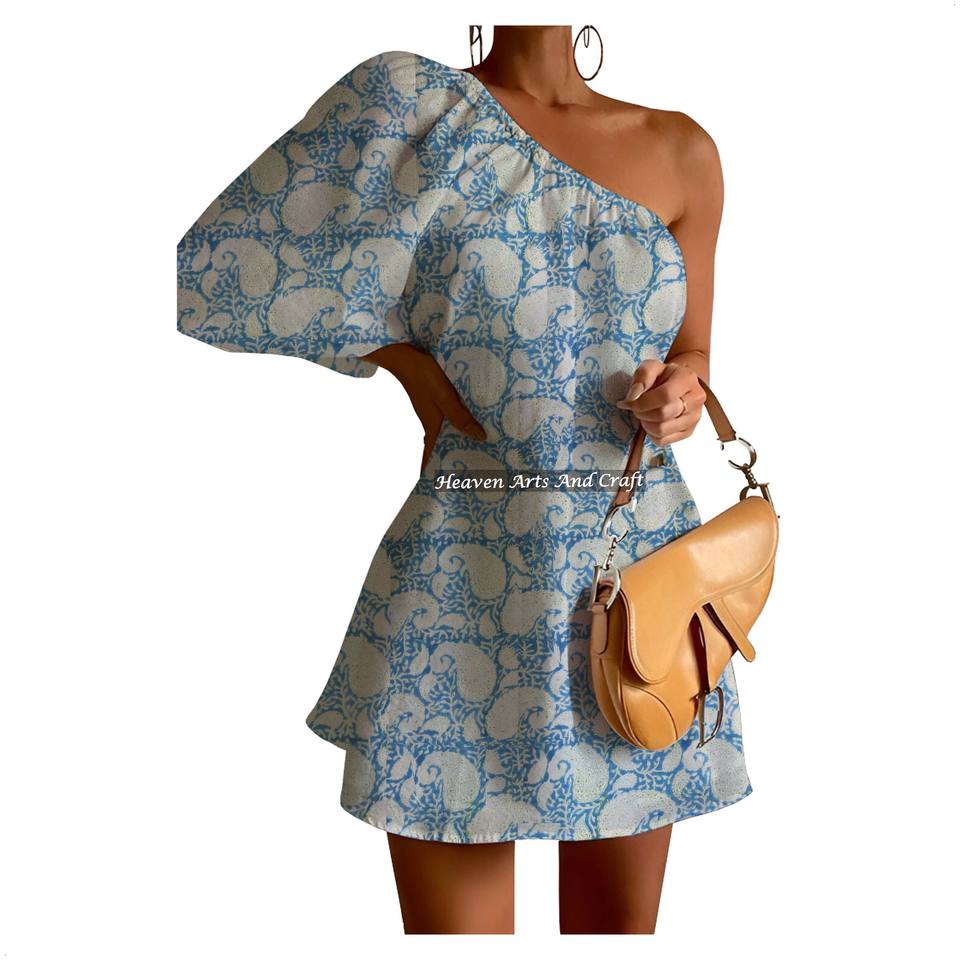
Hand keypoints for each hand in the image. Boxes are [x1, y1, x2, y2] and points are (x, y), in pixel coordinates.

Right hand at [362, 344, 486, 470]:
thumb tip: (480, 438)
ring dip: (461, 440)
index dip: (440, 472)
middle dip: (458, 458)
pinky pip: (451, 419)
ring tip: (484, 450)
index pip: (432, 458)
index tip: (452, 487)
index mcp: (431, 429)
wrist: (403, 355)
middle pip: (444, 447)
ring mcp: (434, 414)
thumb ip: (460, 416)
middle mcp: (431, 425)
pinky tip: (475, 422)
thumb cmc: (421, 376)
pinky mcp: (437, 403)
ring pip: (449, 433)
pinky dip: (461, 424)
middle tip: (481, 471)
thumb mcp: (442, 396)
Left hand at [615, 359, 705, 445]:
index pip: (665, 395)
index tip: (629, 402)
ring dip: (646, 424)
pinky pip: (663, 441)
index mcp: (688, 379)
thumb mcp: (651, 368)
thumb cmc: (663, 376)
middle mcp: (695, 399)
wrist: (679, 386)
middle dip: (642, 412)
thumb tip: (633, 396)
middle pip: (663, 414)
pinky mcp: (688, 432)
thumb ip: (642, 376)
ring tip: (644, 414)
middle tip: (636, 408)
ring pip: (662, 430)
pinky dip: (651, 434)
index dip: (642, 402)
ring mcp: (694, 418)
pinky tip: (651, 422)